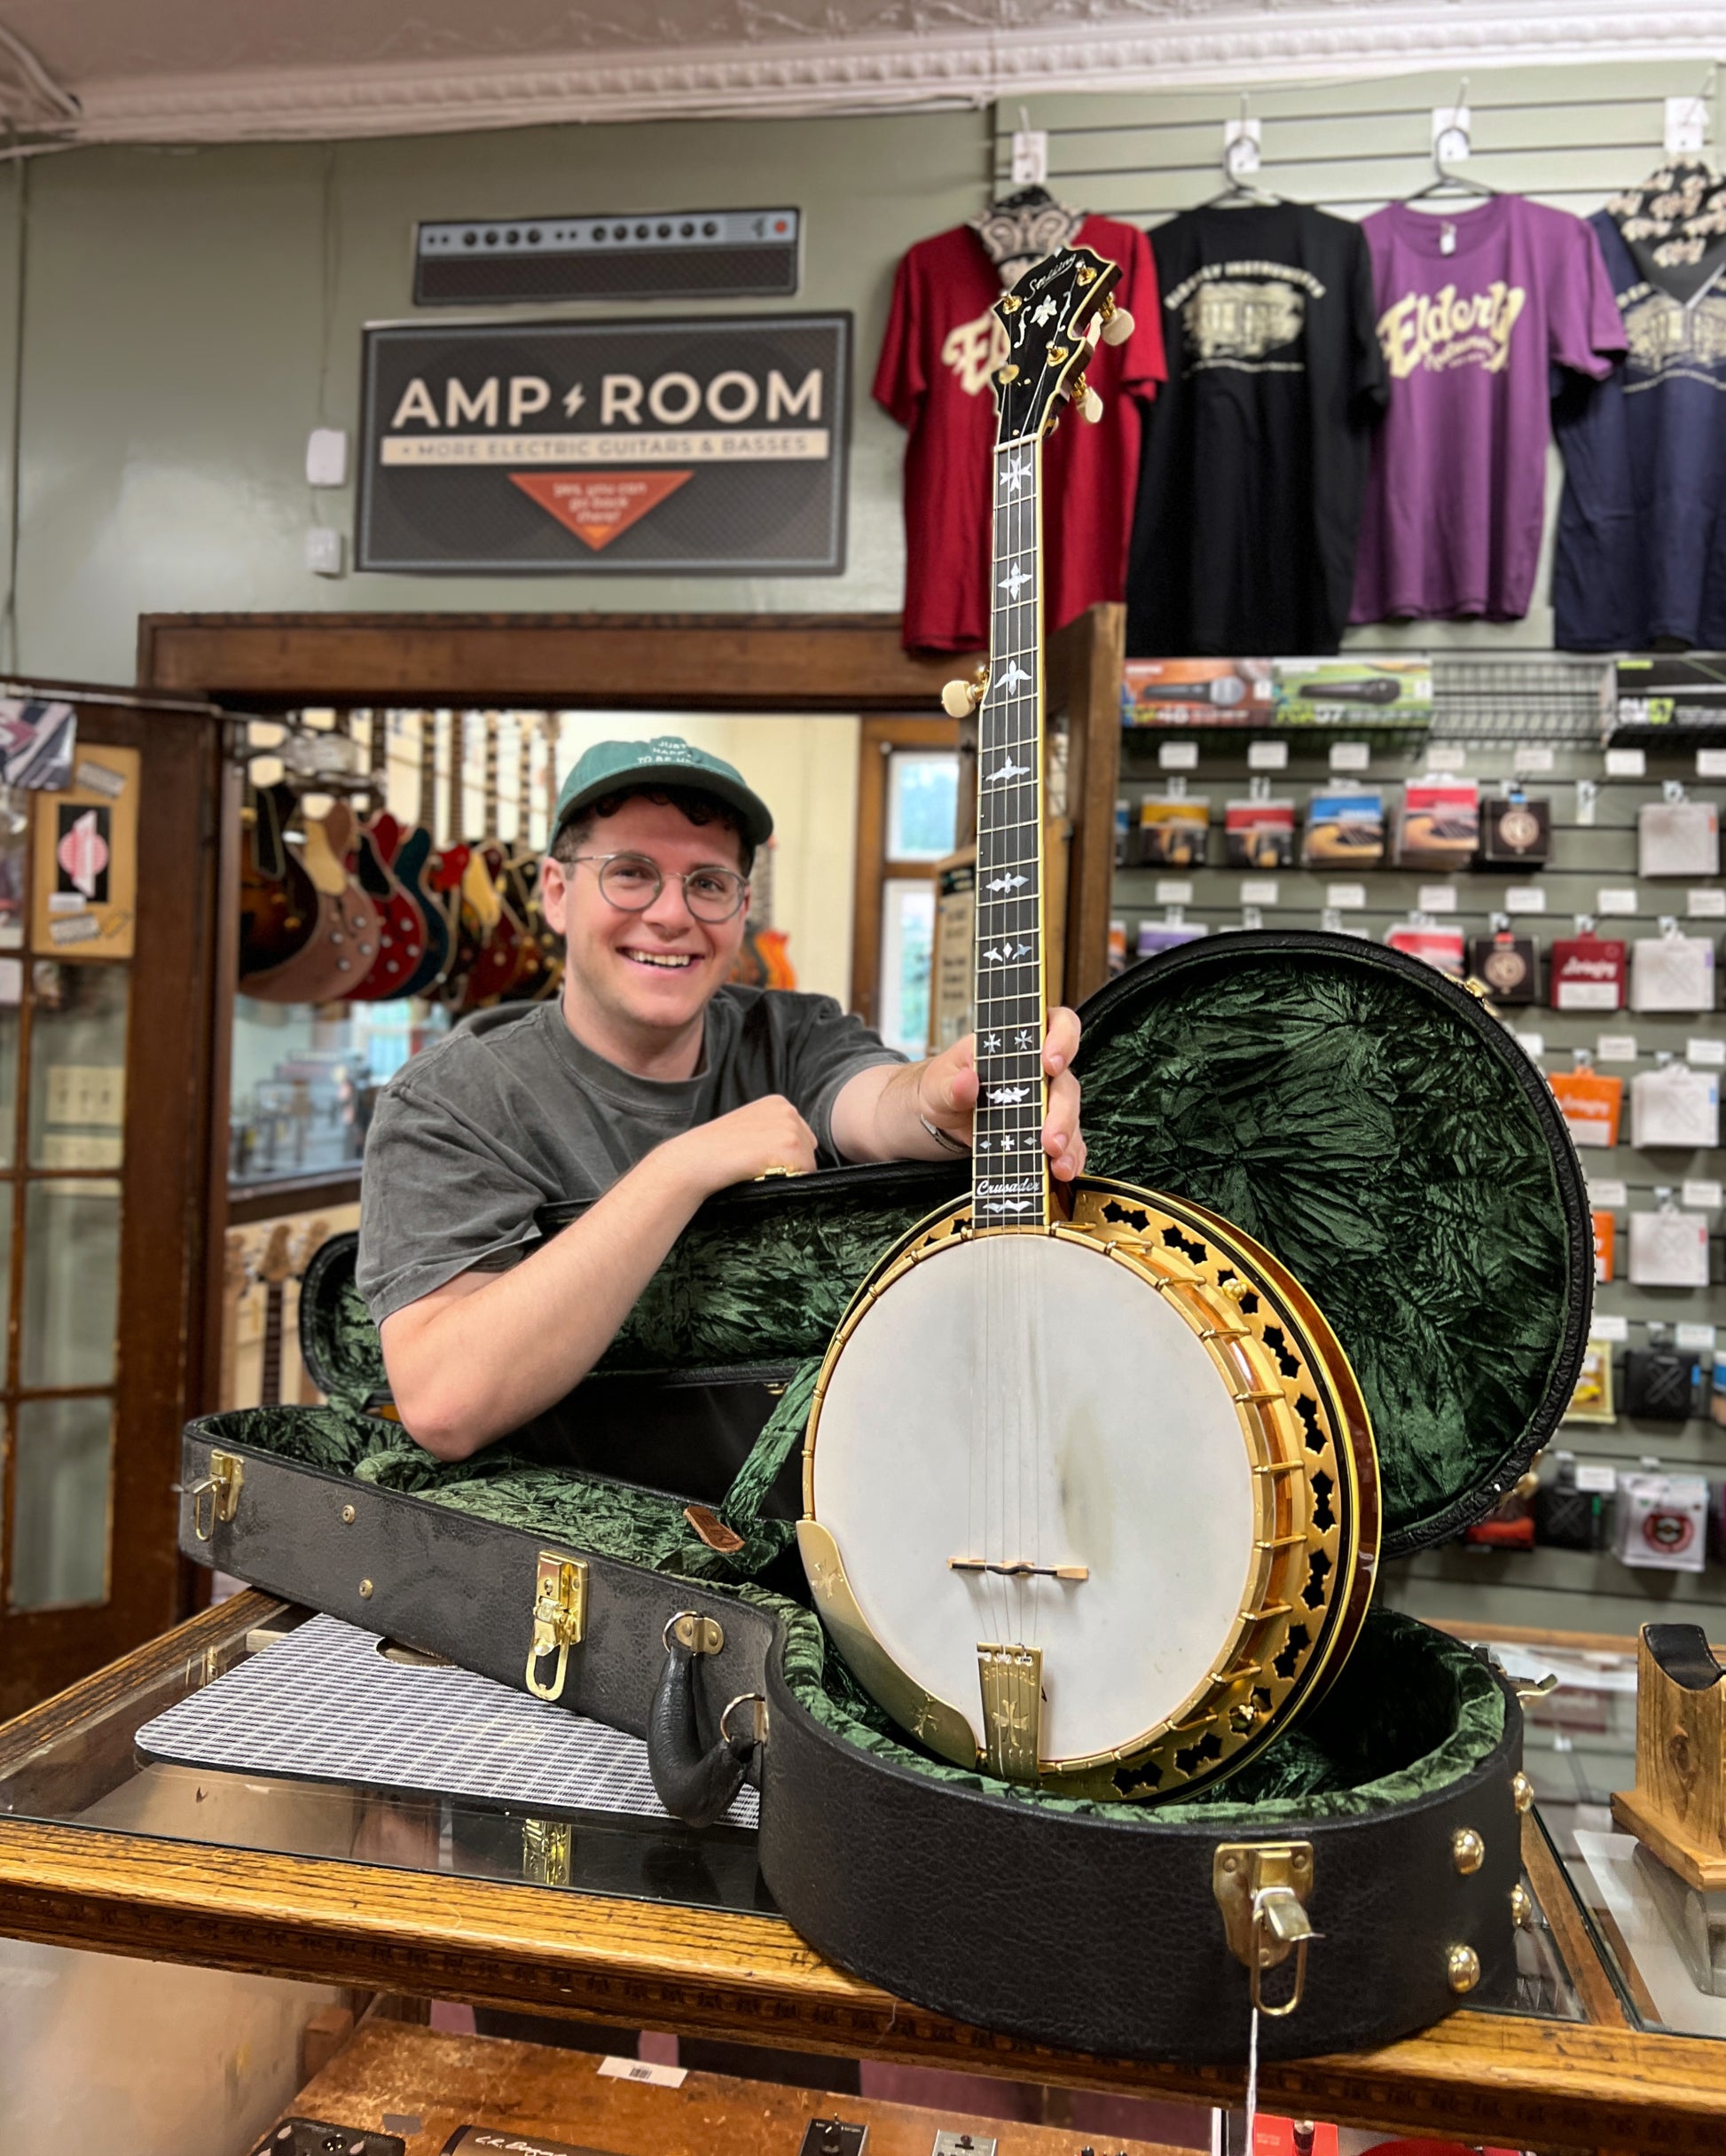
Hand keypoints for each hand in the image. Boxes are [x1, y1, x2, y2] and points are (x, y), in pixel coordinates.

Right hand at [662, 1093, 817, 1199]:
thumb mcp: (749, 1127)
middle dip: (789, 1164)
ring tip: (756, 1169)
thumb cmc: (716, 1150)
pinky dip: (788, 1182)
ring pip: (808, 1164)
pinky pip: (806, 1174)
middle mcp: (787, 1110)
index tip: (757, 1156)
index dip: (783, 1155)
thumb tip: (802, 1154)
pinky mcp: (789, 1145)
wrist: (694, 1159)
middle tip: (756, 1165)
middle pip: (808, 1150)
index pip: (801, 1137)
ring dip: (787, 1174)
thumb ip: (774, 1131)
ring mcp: (790, 1126)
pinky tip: (761, 1174)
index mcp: (778, 1103)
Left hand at [918, 1006, 1085, 1181]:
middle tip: (1050, 1138)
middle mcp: (1038, 1072)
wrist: (936, 1118)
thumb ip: (951, 1084)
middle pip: (1065, 1084)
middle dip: (1062, 1113)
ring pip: (1070, 1118)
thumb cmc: (941, 1086)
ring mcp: (1044, 1104)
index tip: (1049, 1063)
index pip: (1056, 1025)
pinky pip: (1065, 1144)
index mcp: (1017, 1044)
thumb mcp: (937, 1082)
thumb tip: (966, 1081)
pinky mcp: (1042, 1133)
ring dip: (1068, 1141)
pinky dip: (1068, 1158)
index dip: (1062, 1040)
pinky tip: (1062, 1170)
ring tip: (1058, 1163)